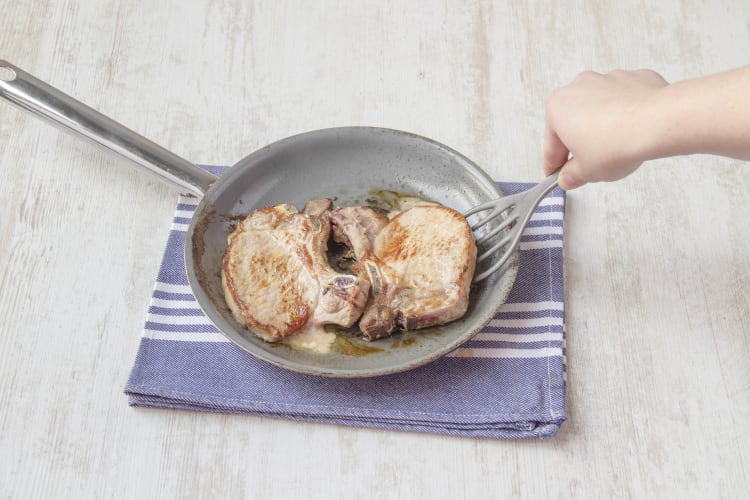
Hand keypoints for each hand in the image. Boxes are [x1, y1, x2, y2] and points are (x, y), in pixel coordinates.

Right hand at [543, 69, 668, 189]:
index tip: (557, 174)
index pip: (552, 145)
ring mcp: (607, 79)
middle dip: (580, 142)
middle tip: (589, 164)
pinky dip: (626, 114)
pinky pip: (624, 100)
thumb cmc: (617, 142)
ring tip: (616, 148)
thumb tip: (569, 177)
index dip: (554, 165)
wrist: (659, 123)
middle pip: (574, 122)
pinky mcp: (633, 79)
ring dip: (603, 127)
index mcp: (558, 107)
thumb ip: (572, 176)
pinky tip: (633, 132)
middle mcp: (579, 87)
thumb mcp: (586, 172)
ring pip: (599, 109)